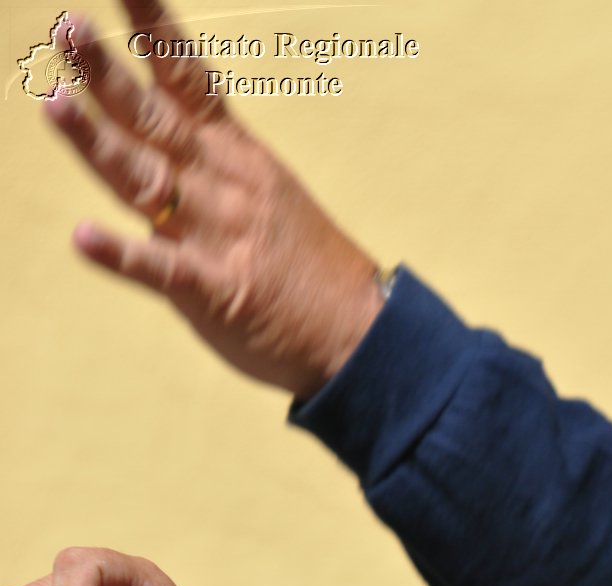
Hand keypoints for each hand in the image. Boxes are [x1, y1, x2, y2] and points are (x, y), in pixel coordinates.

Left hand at [44, 1, 383, 399]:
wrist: (363, 334)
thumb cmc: (313, 272)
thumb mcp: (271, 200)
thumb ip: (211, 172)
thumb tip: (158, 148)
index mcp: (239, 158)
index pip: (189, 81)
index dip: (155, 33)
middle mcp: (225, 185)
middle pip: (156, 120)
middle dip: (107, 75)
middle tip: (68, 29)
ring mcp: (219, 236)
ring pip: (148, 181)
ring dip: (98, 143)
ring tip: (53, 106)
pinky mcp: (215, 291)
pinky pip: (161, 270)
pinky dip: (122, 254)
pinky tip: (83, 237)